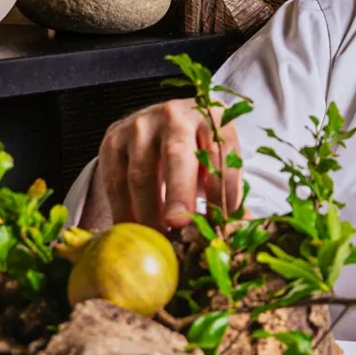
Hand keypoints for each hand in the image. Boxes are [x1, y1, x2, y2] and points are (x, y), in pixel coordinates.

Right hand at [92, 98, 242, 229]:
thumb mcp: (217, 161)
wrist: (158, 126)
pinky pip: (115, 182)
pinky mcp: (113, 141)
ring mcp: (140, 126)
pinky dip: (124, 211)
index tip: (222, 219)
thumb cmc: (196, 151)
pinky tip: (135, 232)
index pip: (221, 150)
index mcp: (210, 117)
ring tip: (159, 239)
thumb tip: (242, 230)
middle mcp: (174, 115)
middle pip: (177, 154)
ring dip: (150, 211)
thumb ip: (227, 192)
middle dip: (179, 192)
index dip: (223, 186)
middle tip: (180, 224)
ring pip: (141, 172)